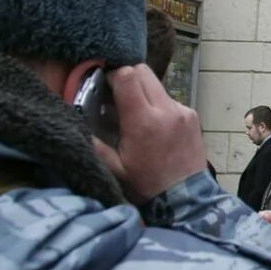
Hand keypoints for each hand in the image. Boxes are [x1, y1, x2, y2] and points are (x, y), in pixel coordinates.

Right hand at [91, 65, 207, 204]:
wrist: (186, 198)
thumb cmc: (148, 185)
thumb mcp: (115, 169)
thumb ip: (95, 144)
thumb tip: (78, 123)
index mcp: (143, 121)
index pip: (127, 76)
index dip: (112, 75)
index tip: (104, 85)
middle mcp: (166, 110)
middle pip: (143, 72)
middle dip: (127, 78)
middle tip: (116, 96)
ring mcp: (182, 110)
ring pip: (157, 85)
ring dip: (143, 92)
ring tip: (134, 114)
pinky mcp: (192, 115)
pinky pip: (170, 100)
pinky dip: (158, 105)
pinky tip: (154, 126)